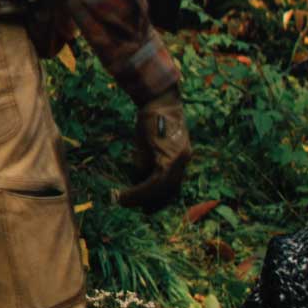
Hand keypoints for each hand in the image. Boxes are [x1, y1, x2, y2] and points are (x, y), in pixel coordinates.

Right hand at [117, 94, 190, 211]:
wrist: (158, 99)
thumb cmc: (152, 119)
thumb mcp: (148, 146)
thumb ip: (147, 164)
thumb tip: (138, 182)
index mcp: (182, 158)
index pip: (173, 186)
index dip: (159, 200)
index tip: (146, 208)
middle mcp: (184, 160)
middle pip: (168, 190)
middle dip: (149, 202)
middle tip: (130, 205)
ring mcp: (179, 158)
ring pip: (161, 188)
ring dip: (140, 198)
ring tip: (122, 200)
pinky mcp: (169, 155)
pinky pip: (155, 181)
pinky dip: (140, 189)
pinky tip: (126, 193)